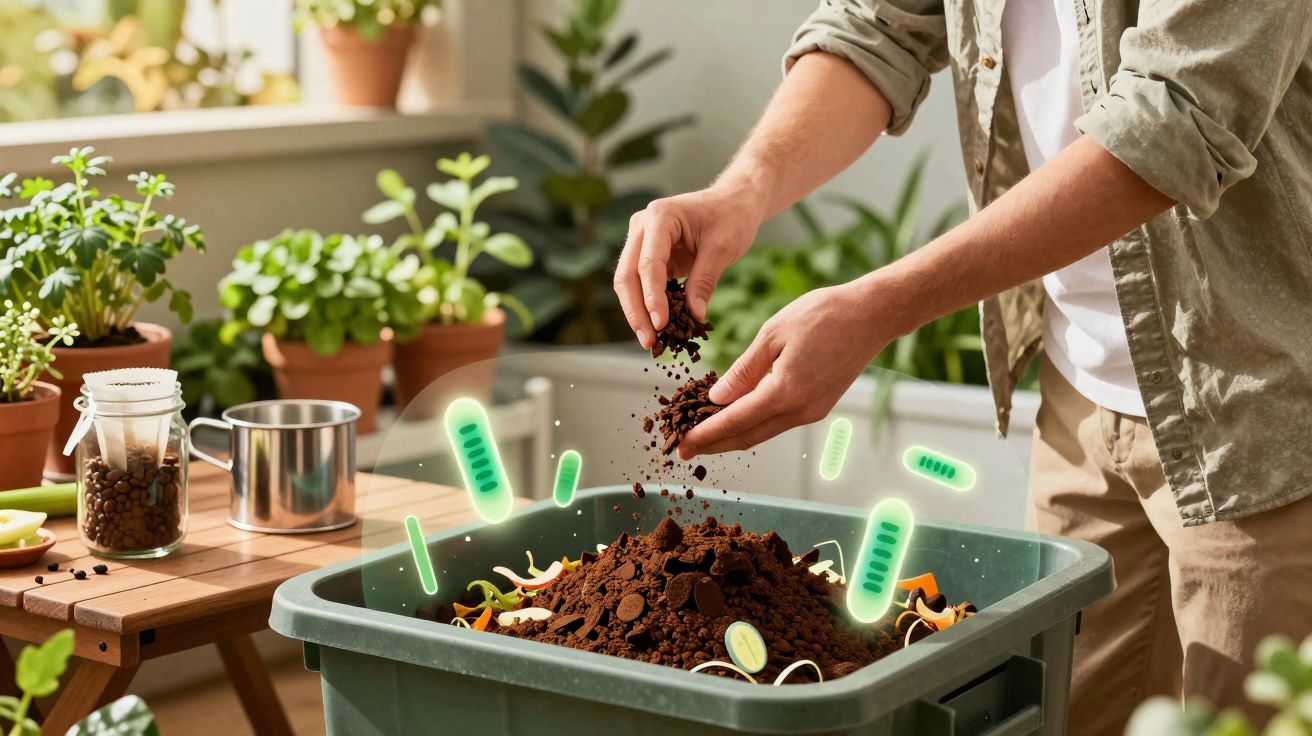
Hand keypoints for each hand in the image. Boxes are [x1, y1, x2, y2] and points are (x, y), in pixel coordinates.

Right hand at [614, 185, 761, 347]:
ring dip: (636, 312)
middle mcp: (642, 226)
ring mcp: (641, 239)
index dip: (652, 297)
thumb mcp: (723, 248)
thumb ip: (705, 281)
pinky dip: (646, 305)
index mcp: (660, 216)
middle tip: (649, 342)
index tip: (661, 325)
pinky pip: (640, 284)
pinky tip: (656, 328)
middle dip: (636, 311)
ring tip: (650, 341)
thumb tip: (694, 317)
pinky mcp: (647, 254)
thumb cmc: (731, 218)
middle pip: (627, 275)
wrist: (733, 202)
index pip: (649, 264)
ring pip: (627, 282)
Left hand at [677, 280, 894, 457]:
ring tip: (704, 437)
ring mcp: (812, 411)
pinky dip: (753, 424)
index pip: (735, 422)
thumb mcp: (773, 334)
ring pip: (763, 433)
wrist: (871, 315)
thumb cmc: (823, 315)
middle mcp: (800, 410)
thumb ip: (744, 370)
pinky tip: (737, 418)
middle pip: (748, 437)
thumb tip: (717, 398)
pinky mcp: (819, 406)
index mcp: (785, 392)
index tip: (681, 442)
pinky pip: (779, 422)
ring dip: (732, 437)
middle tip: (683, 449)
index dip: (705, 435)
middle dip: (713, 445)